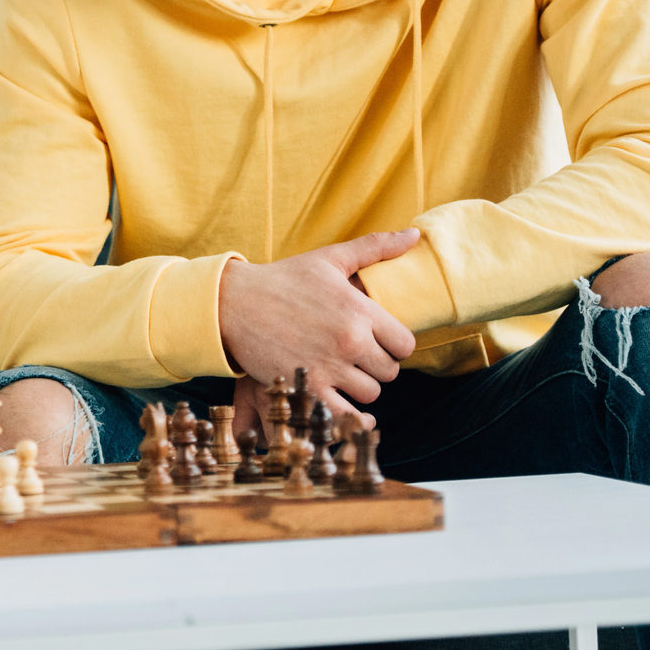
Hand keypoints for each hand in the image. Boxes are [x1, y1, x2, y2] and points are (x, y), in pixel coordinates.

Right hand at [219, 228, 420, 433]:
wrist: (233, 303)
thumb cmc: (283, 278)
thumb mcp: (330, 258)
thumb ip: (376, 247)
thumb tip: (415, 234)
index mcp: (360, 311)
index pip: (405, 345)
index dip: (394, 345)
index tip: (378, 341)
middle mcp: (350, 342)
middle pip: (390, 372)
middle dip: (376, 366)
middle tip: (356, 357)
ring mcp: (329, 368)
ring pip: (370, 394)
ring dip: (359, 387)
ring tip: (342, 373)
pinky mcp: (307, 387)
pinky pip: (347, 415)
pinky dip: (350, 415)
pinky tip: (343, 403)